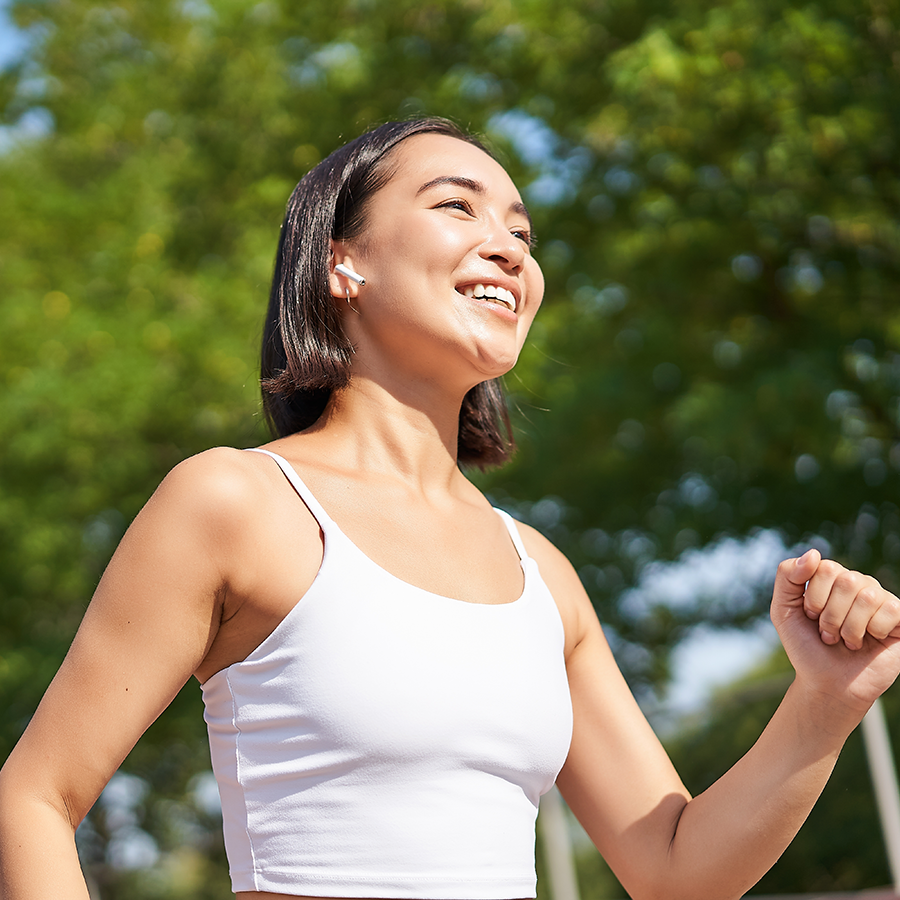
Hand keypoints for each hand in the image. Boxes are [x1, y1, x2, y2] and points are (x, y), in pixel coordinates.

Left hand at [771, 550, 899, 711]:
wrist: (827, 684)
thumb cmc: (806, 646)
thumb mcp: (783, 610)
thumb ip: (787, 576)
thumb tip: (813, 553)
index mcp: (830, 578)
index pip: (824, 568)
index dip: (814, 598)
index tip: (811, 617)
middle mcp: (857, 584)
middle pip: (847, 581)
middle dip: (831, 615)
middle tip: (828, 633)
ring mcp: (879, 600)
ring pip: (867, 596)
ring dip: (850, 627)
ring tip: (846, 640)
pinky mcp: (899, 618)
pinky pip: (890, 609)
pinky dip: (873, 630)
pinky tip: (869, 641)